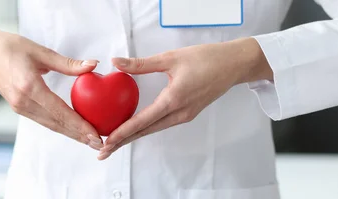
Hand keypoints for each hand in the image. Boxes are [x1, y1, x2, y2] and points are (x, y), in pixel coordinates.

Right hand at [0, 25, 103, 149]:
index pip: (59, 111)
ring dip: (71, 134)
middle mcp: (23, 101)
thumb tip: (93, 65)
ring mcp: (20, 106)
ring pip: (50, 125)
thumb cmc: (11, 47)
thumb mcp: (41, 51)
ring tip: (90, 140)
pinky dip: (60, 126)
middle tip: (99, 144)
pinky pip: (44, 120)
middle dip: (78, 135)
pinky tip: (74, 129)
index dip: (78, 124)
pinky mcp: (19, 107)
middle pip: (56, 123)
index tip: (94, 133)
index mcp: (29, 86)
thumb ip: (68, 63)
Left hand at [97, 37, 272, 159]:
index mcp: (174, 100)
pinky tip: (136, 127)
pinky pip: (163, 124)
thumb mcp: (171, 58)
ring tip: (116, 142)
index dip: (122, 133)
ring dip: (134, 136)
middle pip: (146, 131)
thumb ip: (141, 64)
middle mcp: (180, 113)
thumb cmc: (207, 59)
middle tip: (103, 151)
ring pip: (154, 129)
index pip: (142, 122)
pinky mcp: (188, 112)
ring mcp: (185, 115)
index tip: (107, 142)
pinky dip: (146, 127)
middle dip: (124, 141)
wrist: (234, 64)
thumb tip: (117, 63)